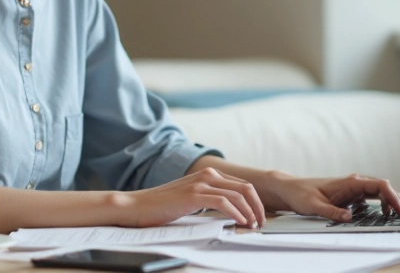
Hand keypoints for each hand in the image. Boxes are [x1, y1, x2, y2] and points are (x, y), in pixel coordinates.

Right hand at [118, 167, 266, 227]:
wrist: (138, 206)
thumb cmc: (162, 205)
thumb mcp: (191, 199)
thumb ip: (209, 199)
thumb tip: (230, 211)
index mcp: (208, 175)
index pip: (241, 185)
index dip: (255, 201)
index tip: (259, 216)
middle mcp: (207, 175)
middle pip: (245, 187)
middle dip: (258, 206)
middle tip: (261, 222)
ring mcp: (200, 184)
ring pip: (238, 195)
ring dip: (250, 212)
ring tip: (253, 225)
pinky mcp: (194, 195)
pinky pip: (224, 203)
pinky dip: (236, 213)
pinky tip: (240, 222)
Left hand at [267, 172, 399, 222]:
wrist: (290, 189)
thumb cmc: (301, 194)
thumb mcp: (314, 206)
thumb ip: (331, 212)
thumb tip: (349, 218)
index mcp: (349, 182)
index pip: (380, 185)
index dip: (393, 196)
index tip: (399, 211)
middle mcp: (353, 183)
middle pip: (382, 188)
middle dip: (394, 201)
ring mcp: (352, 188)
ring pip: (377, 192)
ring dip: (387, 203)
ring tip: (391, 217)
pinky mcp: (349, 195)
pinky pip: (369, 197)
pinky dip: (378, 205)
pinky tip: (378, 215)